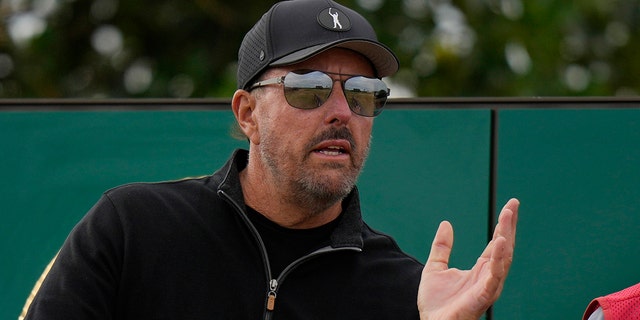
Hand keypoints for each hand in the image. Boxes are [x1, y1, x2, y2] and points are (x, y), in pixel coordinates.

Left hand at [417, 198, 518, 319]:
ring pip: (503, 259)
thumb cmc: (436, 303)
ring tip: (506, 217)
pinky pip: (494, 276)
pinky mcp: (483, 296)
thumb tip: (446, 223)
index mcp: (480, 270)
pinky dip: (498, 259)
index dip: (503, 225)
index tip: (510, 206)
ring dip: (506, 237)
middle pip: (504, 247)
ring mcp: (488, 287)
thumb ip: (442, 247)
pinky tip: (501, 242)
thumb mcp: (435, 267)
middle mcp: (488, 277)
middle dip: (509, 225)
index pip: (496, 243)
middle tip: (513, 204)